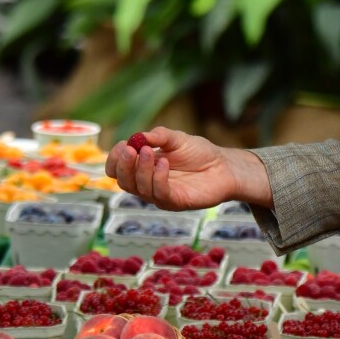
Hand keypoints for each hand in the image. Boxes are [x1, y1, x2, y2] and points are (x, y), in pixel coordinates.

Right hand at [105, 126, 271, 210]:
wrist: (224, 166)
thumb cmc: (200, 153)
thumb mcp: (177, 138)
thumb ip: (159, 136)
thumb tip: (138, 136)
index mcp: (144, 166)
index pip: (117, 169)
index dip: (115, 159)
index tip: (123, 145)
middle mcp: (148, 182)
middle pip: (123, 181)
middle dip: (123, 165)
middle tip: (130, 149)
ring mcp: (160, 194)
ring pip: (139, 188)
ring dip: (141, 169)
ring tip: (151, 152)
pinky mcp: (175, 202)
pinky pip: (159, 194)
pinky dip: (158, 178)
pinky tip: (165, 163)